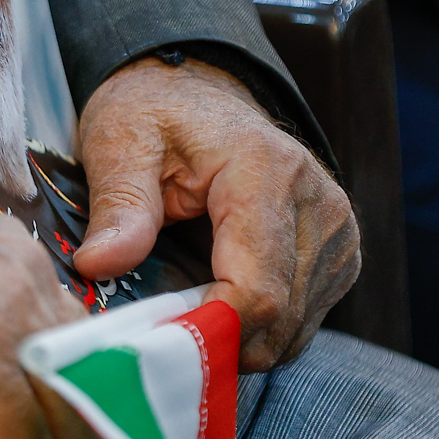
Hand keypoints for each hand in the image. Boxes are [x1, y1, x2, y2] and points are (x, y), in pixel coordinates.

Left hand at [72, 56, 359, 369]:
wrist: (200, 94)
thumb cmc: (158, 114)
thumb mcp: (120, 142)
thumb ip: (118, 204)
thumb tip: (97, 265)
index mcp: (268, 170)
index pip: (256, 289)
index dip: (206, 332)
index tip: (153, 344)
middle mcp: (320, 202)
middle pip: (278, 318)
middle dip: (215, 343)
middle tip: (158, 335)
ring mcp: (338, 231)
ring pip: (292, 331)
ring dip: (237, 340)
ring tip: (186, 309)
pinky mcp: (340, 254)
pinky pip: (302, 323)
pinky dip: (258, 330)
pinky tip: (218, 301)